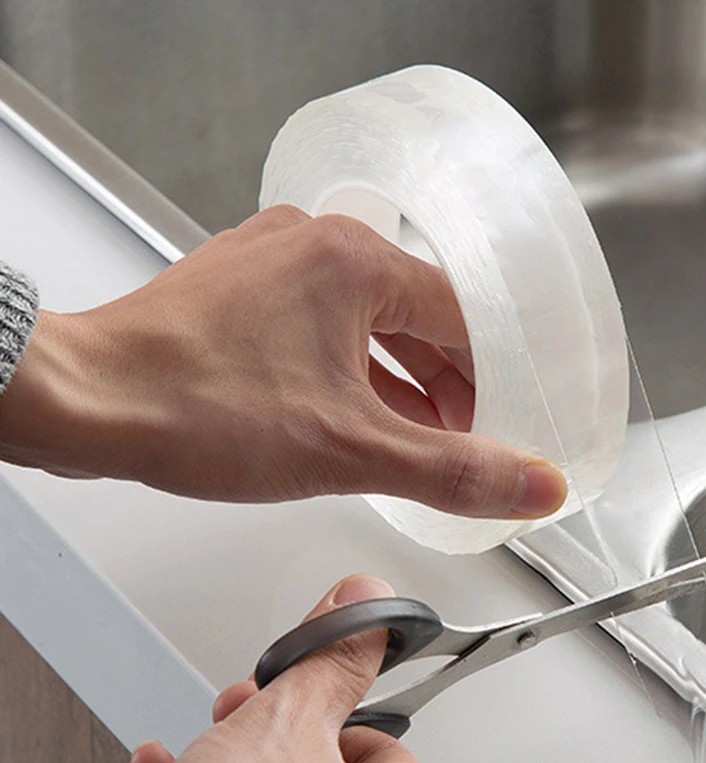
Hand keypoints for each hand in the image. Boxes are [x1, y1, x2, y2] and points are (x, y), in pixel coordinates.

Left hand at [0, 207, 565, 516]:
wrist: (84, 402)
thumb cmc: (195, 405)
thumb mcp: (351, 450)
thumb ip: (452, 472)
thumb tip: (531, 484)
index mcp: (354, 259)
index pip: (462, 320)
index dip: (493, 381)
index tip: (505, 422)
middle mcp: (314, 245)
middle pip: (416, 319)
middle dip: (447, 386)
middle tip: (467, 438)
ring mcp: (272, 265)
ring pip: (367, 325)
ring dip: (400, 383)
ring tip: (421, 437)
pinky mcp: (241, 294)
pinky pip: (321, 328)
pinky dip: (350, 373)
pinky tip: (356, 417)